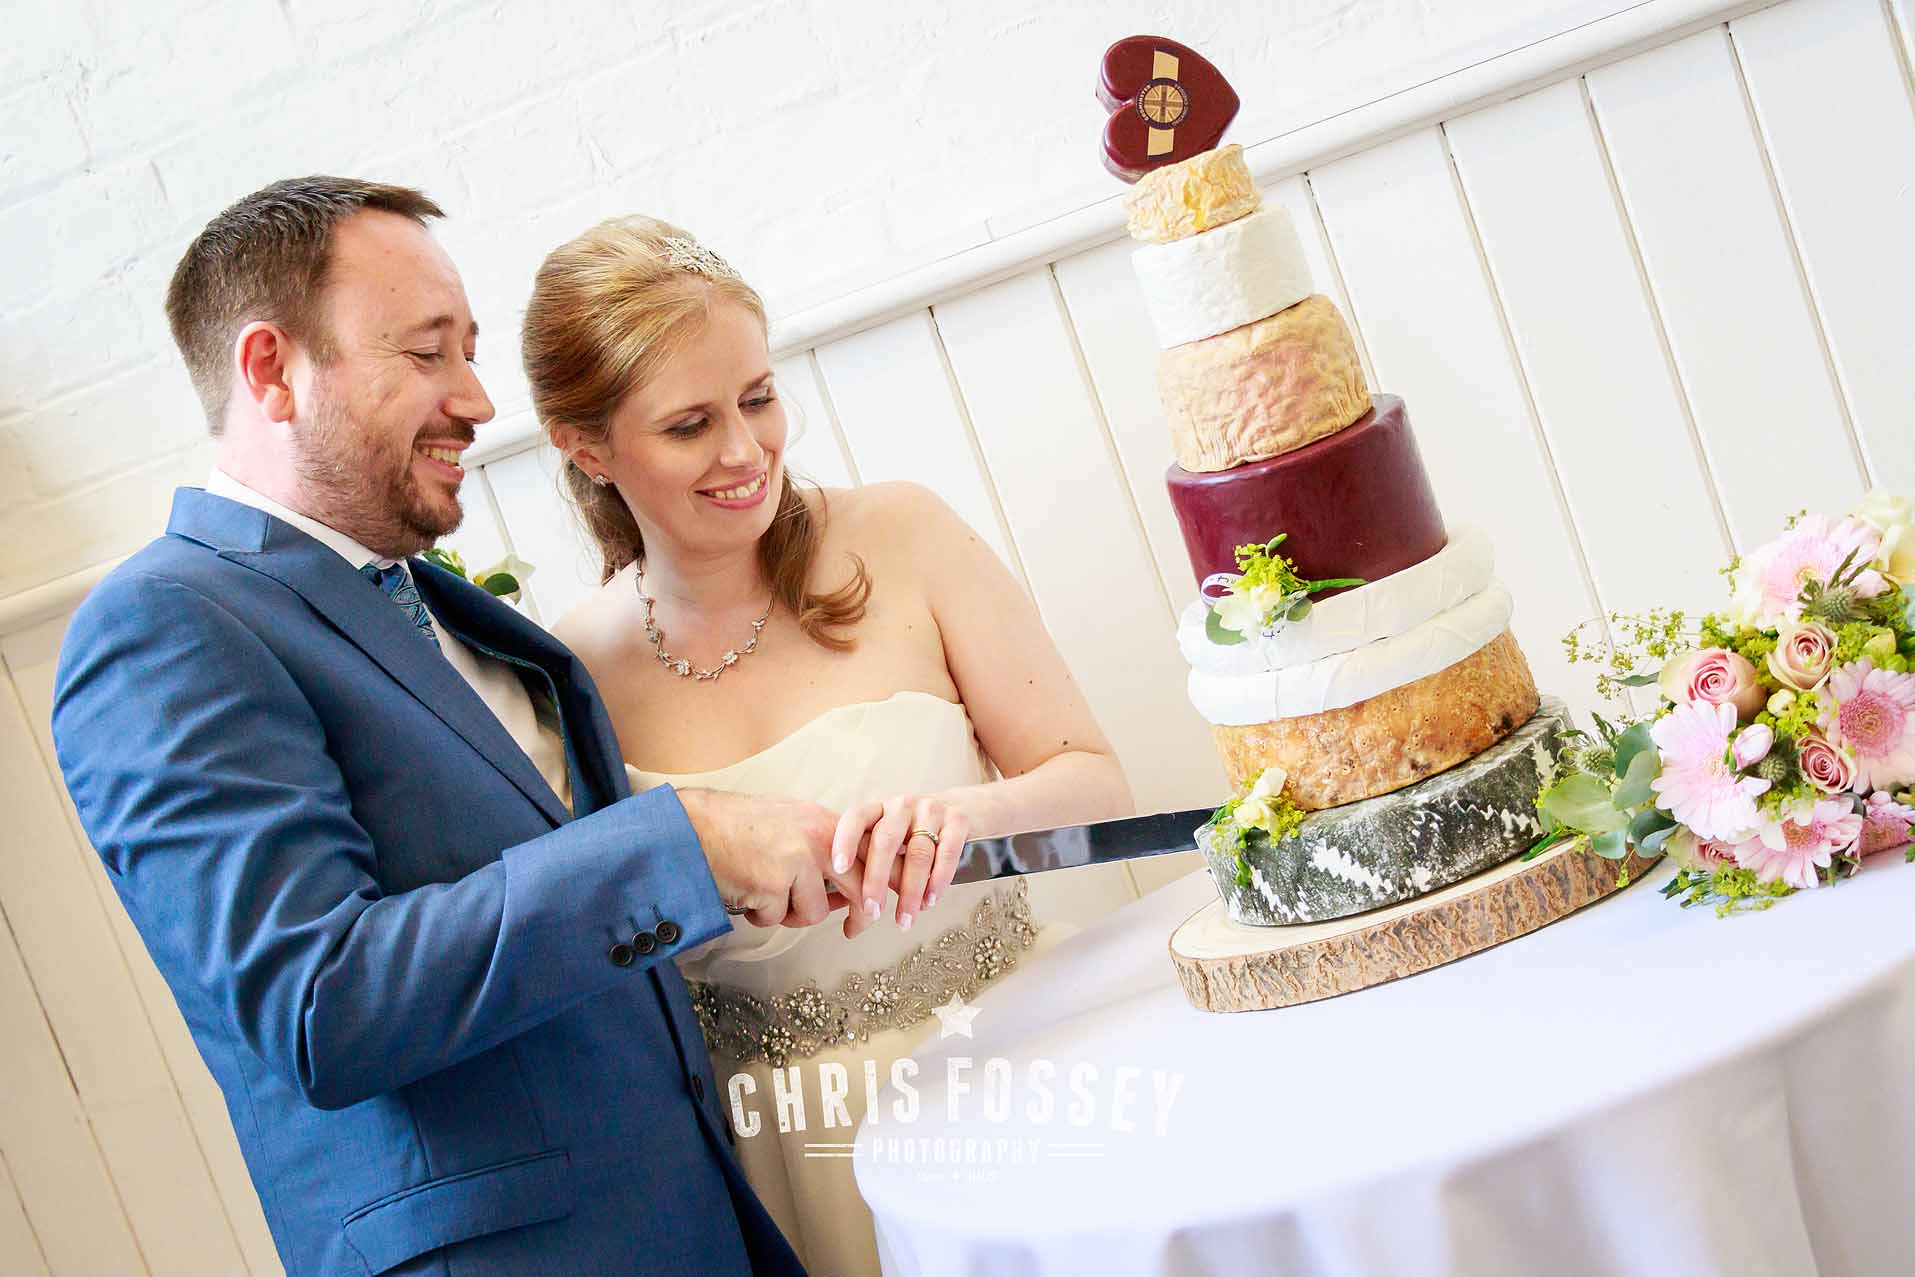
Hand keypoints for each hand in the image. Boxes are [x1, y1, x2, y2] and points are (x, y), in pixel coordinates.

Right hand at [676, 788, 866, 928]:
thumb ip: (820, 849)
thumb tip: (844, 886)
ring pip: (814, 912)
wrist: (693, 827)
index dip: (884, 882)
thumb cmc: (735, 827)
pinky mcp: (773, 884)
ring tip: (765, 895)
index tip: (884, 904)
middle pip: (861, 887)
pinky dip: (761, 914)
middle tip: (856, 929)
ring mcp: (797, 861)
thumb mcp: (790, 824)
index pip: (870, 855)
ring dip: (790, 913)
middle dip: (863, 914)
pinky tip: (746, 894)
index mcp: (824, 823)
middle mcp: (817, 839)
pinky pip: (778, 918)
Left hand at [830, 793, 968, 938]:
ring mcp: (931, 810)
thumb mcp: (889, 840)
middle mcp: (903, 805)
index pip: (855, 818)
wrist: (964, 810)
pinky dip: (938, 880)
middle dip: (877, 880)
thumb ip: (870, 863)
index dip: (844, 842)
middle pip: (886, 841)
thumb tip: (850, 916)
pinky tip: (930, 900)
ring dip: (910, 892)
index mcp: (879, 809)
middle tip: (872, 911)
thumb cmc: (916, 835)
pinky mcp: (958, 820)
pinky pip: (947, 853)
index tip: (837, 869)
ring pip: (918, 853)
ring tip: (905, 919)